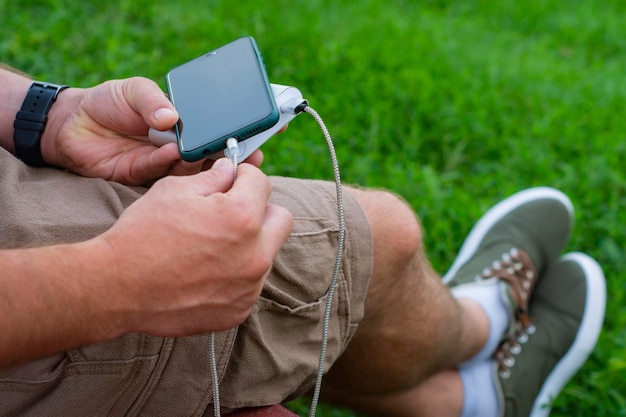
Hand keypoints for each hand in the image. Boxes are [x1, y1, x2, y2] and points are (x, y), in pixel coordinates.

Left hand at [41, 77, 203, 184]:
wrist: (71, 122)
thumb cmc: (106, 102)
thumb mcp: (134, 90)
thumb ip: (152, 100)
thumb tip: (171, 117)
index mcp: (175, 124)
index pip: (199, 131)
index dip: (210, 132)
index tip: (219, 132)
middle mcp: (169, 145)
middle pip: (195, 152)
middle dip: (203, 150)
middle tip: (205, 144)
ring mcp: (155, 161)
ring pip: (180, 167)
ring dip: (187, 160)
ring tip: (188, 149)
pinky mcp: (138, 174)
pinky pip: (155, 171)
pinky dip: (164, 162)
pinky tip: (170, 152)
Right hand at [97, 158, 292, 335]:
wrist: (116, 288)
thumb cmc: (142, 234)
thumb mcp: (174, 190)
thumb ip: (213, 178)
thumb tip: (231, 171)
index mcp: (242, 217)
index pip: (262, 183)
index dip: (243, 177)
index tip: (230, 181)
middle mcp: (255, 254)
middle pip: (280, 219)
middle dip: (260, 209)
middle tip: (231, 211)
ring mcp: (249, 287)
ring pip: (266, 253)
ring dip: (249, 244)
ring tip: (212, 246)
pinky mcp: (238, 311)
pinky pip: (250, 284)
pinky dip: (236, 275)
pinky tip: (205, 273)